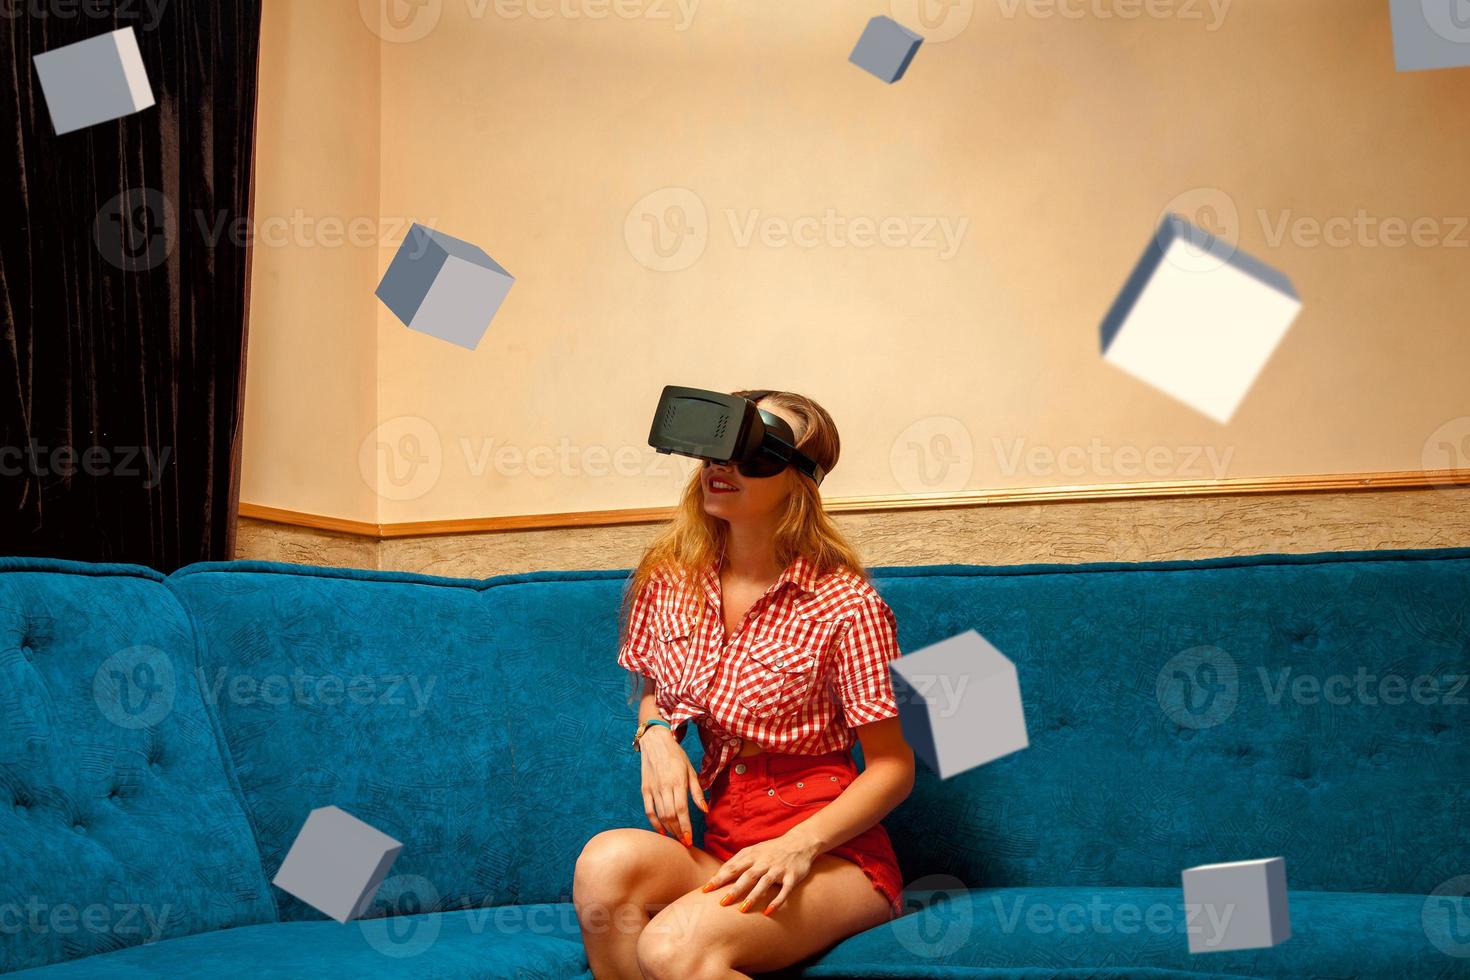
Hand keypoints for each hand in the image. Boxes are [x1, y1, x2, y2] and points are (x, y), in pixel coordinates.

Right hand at [639, 726, 707, 844]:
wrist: (655, 742)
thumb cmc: (676, 755)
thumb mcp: (691, 770)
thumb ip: (697, 792)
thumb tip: (705, 810)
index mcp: (678, 781)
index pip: (682, 810)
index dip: (686, 827)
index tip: (689, 840)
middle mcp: (664, 786)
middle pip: (670, 816)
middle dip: (678, 832)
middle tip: (684, 842)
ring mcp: (653, 788)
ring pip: (660, 815)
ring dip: (668, 829)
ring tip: (676, 838)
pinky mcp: (645, 789)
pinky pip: (648, 810)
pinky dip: (654, 823)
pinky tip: (661, 831)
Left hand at [700, 827, 820, 915]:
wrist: (800, 842)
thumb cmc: (772, 849)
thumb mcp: (753, 850)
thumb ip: (737, 862)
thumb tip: (717, 875)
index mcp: (752, 855)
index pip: (732, 867)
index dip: (719, 878)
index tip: (705, 890)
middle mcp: (764, 862)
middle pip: (747, 876)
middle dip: (734, 889)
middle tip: (721, 903)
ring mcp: (778, 869)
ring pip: (764, 883)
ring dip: (753, 896)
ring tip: (742, 910)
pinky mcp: (792, 876)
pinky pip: (785, 890)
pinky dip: (777, 901)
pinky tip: (768, 912)